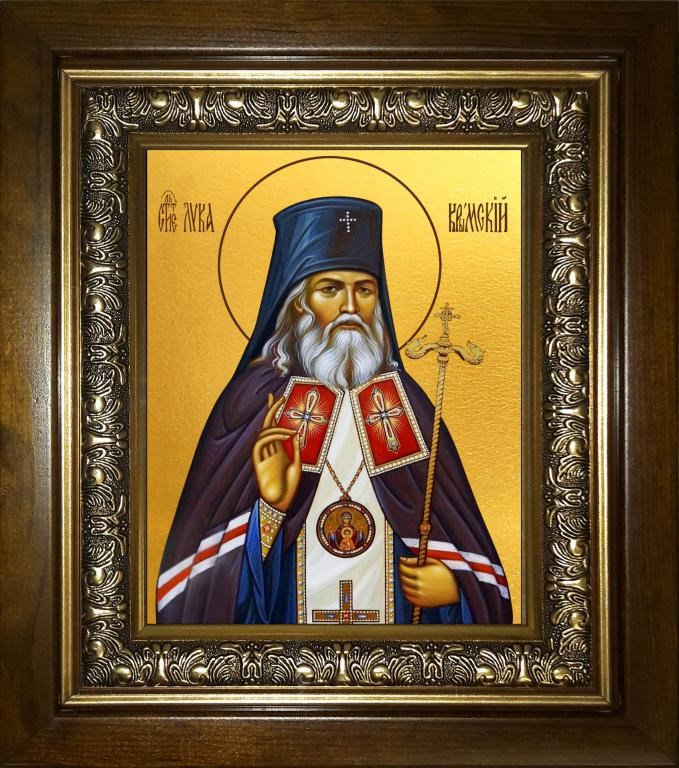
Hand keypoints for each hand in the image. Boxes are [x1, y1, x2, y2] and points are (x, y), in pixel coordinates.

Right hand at [252, 393, 301, 512]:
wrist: (280, 503)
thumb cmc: (289, 486)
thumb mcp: (297, 464)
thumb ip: (295, 448)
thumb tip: (296, 432)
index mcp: (278, 448)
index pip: (274, 425)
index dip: (275, 410)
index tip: (279, 396)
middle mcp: (269, 449)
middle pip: (266, 424)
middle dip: (271, 410)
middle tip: (277, 396)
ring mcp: (262, 455)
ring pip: (263, 433)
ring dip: (275, 427)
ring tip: (290, 430)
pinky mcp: (257, 462)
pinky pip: (259, 444)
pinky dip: (271, 437)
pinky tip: (284, 436)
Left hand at [398, 556, 459, 607]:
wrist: (459, 588)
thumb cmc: (448, 572)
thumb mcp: (434, 561)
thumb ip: (416, 559)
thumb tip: (402, 559)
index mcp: (421, 573)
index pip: (403, 569)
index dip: (402, 565)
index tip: (404, 563)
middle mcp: (419, 585)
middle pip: (403, 578)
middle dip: (403, 573)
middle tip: (407, 569)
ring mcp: (421, 595)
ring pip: (405, 588)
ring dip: (405, 582)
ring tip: (410, 578)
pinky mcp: (424, 603)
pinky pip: (410, 598)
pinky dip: (408, 592)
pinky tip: (413, 588)